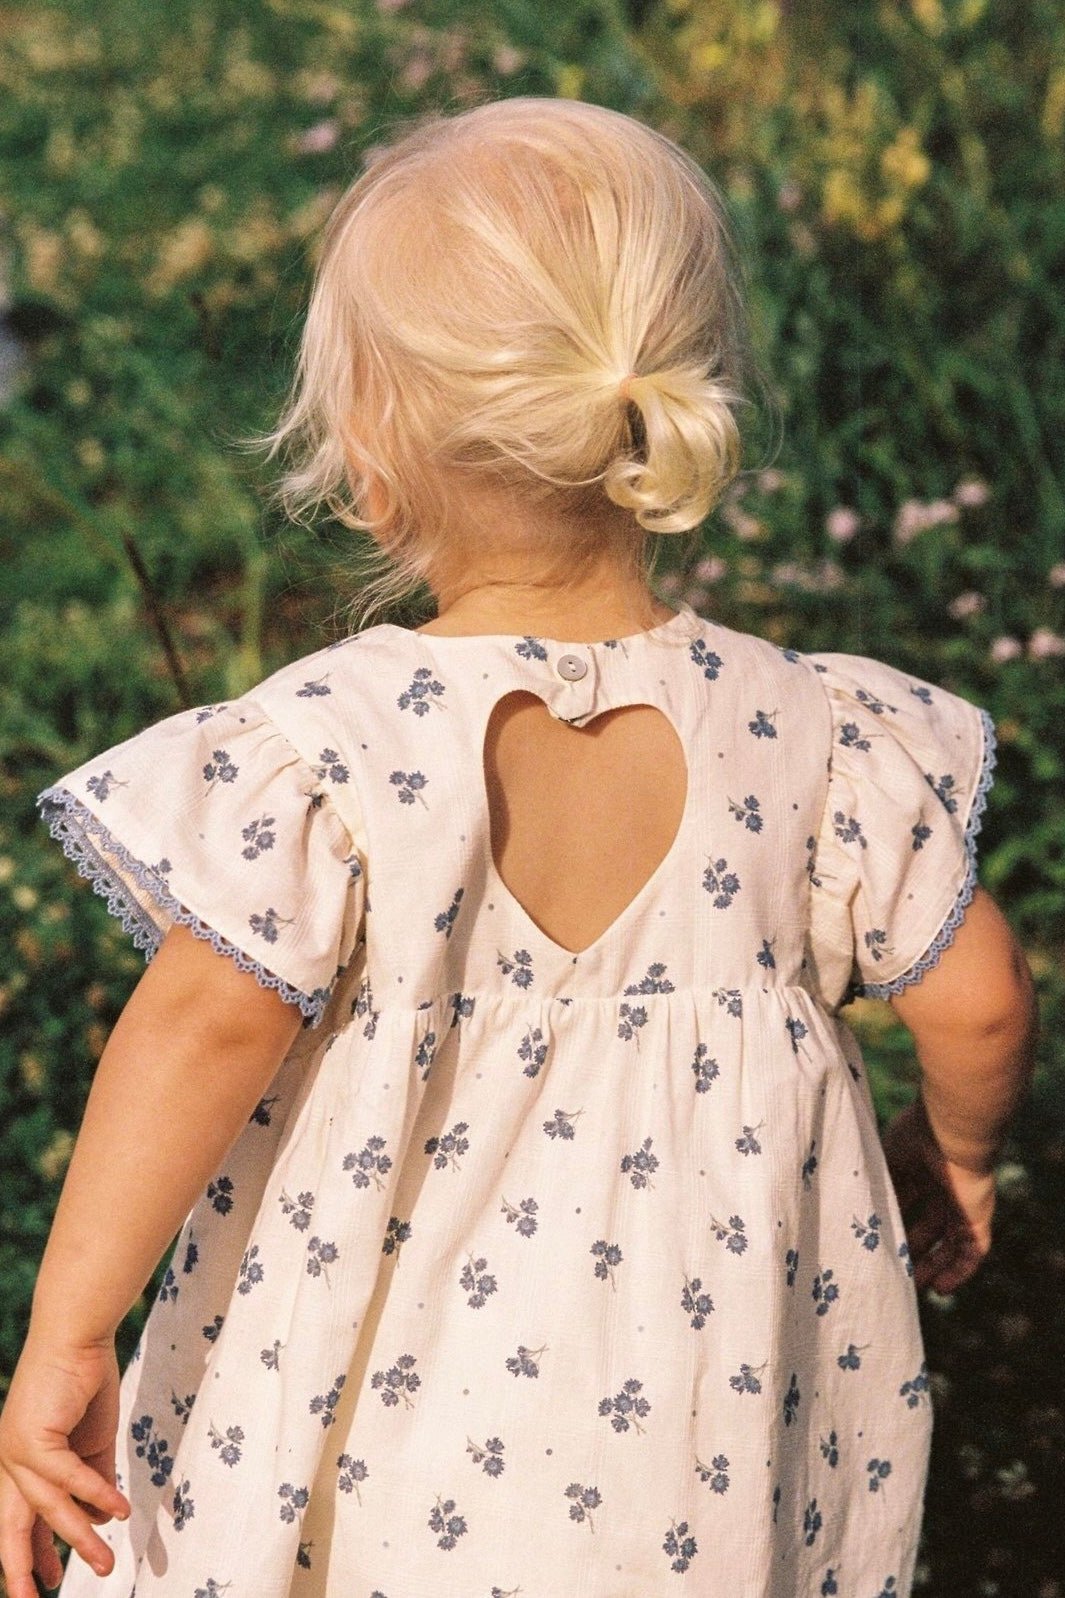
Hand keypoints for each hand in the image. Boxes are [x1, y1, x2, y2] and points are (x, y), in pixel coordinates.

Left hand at [0, 1331, 130, 1596]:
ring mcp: (16, 1450)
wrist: (77, 1334)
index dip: (32, 1554)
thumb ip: (93, 1480)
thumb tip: (103, 1519)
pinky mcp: (34, 1437)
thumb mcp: (90, 1442)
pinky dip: (94, 1495)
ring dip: (78, 1539)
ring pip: (46, 1508)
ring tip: (105, 1564)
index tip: (46, 1584)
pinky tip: (119, 1511)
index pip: (18, 1521)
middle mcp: (9, 1462)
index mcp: (19, 1464)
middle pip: (10, 1528)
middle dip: (20, 1569)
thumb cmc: (83, 1382)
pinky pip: (67, 1478)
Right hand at [880, 1097, 995, 1293]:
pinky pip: (972, 1251)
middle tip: (893, 1271)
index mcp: (920, 1167)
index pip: (905, 1202)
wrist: (952, 1131)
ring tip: (913, 1287)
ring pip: (950, 1243)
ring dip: (933, 1266)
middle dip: (912, 1249)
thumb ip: (872, 1180)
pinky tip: (940, 1288)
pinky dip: (958, 1271)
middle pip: (928, 1226)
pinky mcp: (979, 1217)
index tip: (875, 1242)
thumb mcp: (884, 1159)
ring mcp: (963, 1204)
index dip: (892, 1223)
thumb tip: (849, 1204)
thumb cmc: (915, 1137)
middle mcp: (943, 1186)